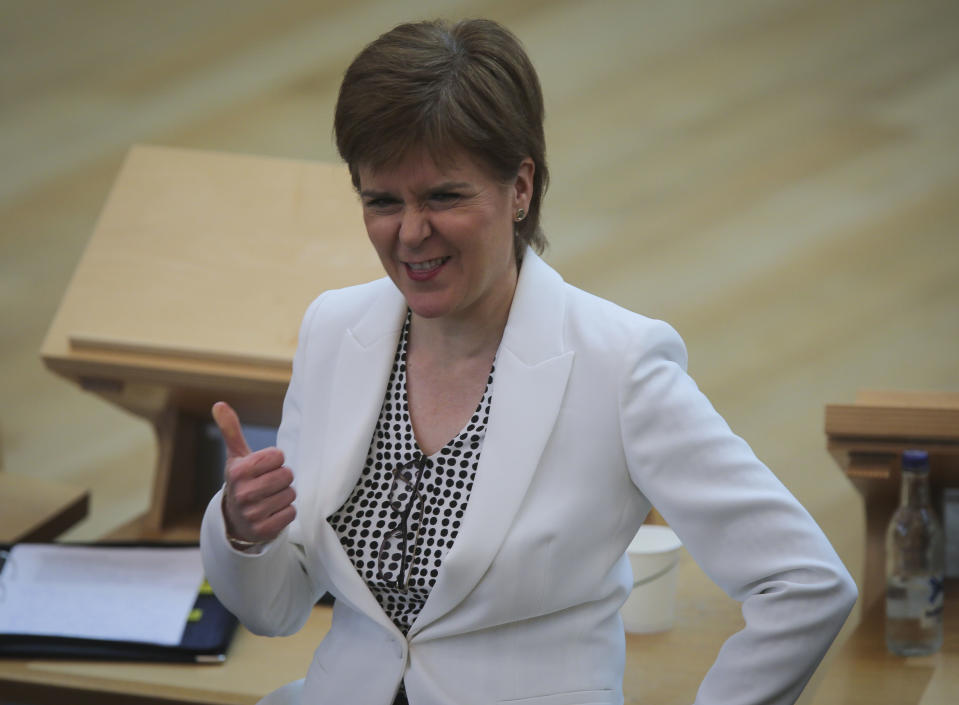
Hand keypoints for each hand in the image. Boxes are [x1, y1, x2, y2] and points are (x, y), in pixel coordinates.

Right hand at [212, 401, 295, 543]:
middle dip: (283, 477)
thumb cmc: (242, 480)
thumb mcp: (236, 456)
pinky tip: (272, 511)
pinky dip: (286, 511)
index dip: (276, 459)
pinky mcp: (263, 530)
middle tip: (269, 483)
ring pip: (291, 494)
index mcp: (237, 471)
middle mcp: (242, 493)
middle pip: (287, 475)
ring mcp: (252, 513)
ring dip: (285, 494)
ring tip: (270, 497)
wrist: (235, 519)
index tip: (265, 466)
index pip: (278, 456)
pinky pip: (291, 513)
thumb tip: (219, 404)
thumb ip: (231, 430)